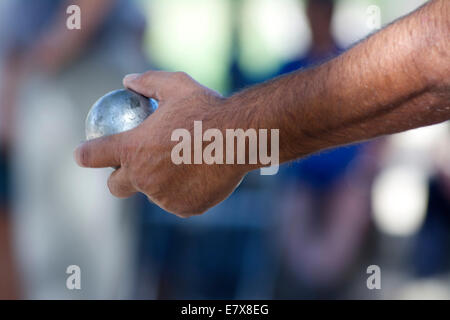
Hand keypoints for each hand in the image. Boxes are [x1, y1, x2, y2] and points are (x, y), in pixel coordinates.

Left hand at [74, 71, 246, 216]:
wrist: (240, 139)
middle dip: (118, 179)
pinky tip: (199, 174)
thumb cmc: (208, 110)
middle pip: (116, 187)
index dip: (85, 154)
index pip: (95, 155)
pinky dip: (183, 192)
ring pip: (153, 194)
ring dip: (159, 183)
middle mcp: (144, 178)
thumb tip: (128, 80)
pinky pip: (178, 201)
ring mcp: (164, 197)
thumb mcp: (177, 85)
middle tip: (135, 166)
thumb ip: (148, 82)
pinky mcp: (185, 208)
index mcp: (134, 149)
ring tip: (182, 163)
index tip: (83, 154)